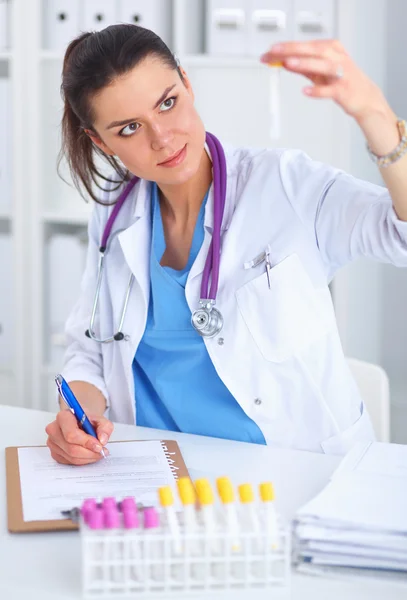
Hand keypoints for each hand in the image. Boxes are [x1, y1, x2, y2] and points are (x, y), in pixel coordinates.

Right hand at [45, 409, 113, 464]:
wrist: (79, 421)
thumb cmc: (87, 420)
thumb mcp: (100, 419)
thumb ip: (104, 427)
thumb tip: (102, 440)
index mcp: (63, 417)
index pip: (71, 434)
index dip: (86, 442)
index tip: (99, 446)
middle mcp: (54, 429)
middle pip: (71, 448)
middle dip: (89, 452)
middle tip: (101, 451)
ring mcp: (52, 442)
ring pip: (71, 457)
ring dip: (88, 457)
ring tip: (98, 452)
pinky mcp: (54, 453)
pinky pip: (69, 462)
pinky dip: (82, 460)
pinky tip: (89, 454)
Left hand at [260, 39, 389, 122]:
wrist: (365, 98)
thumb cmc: (342, 81)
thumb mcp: (320, 71)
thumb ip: (303, 66)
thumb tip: (282, 61)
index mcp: (331, 49)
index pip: (306, 45)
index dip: (286, 47)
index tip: (270, 51)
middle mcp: (337, 58)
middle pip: (314, 50)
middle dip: (293, 49)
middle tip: (275, 51)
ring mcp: (341, 74)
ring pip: (323, 65)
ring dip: (305, 64)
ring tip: (288, 64)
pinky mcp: (344, 90)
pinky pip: (330, 90)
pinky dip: (317, 91)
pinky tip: (305, 91)